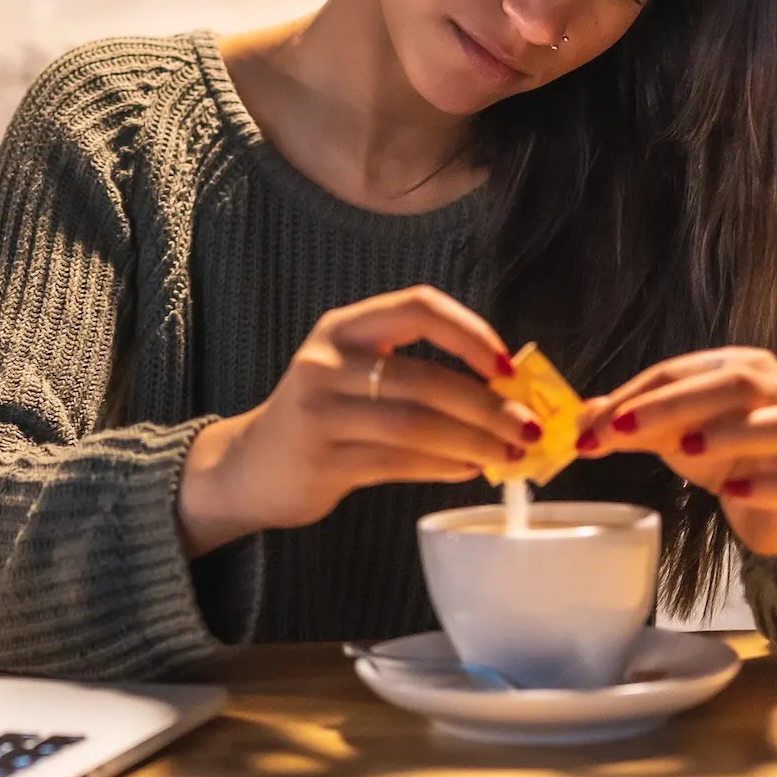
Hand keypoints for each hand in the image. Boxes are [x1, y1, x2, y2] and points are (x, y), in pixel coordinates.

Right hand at [178, 287, 539, 556]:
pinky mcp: (322, 460)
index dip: (469, 332)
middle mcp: (325, 362)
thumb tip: (504, 393)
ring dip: (473, 443)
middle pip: (424, 379)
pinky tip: (469, 469)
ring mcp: (319, 412)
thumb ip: (415, 374)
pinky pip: (399, 463)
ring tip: (509, 455)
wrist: (248, 468)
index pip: (417, 307)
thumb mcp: (352, 375)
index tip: (507, 365)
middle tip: (528, 427)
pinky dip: (443, 466)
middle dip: (487, 406)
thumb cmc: (321, 417)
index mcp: (343, 327)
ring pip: (415, 426)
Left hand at [577, 348, 776, 586]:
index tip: (593, 427)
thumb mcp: (672, 435)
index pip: (683, 371)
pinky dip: (769, 485)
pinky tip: (732, 491)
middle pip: (736, 384)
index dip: (636, 396)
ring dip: (736, 432)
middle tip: (622, 429)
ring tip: (687, 450)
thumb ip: (630, 422)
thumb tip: (581, 418)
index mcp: (743, 368)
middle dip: (673, 405)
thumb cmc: (726, 455)